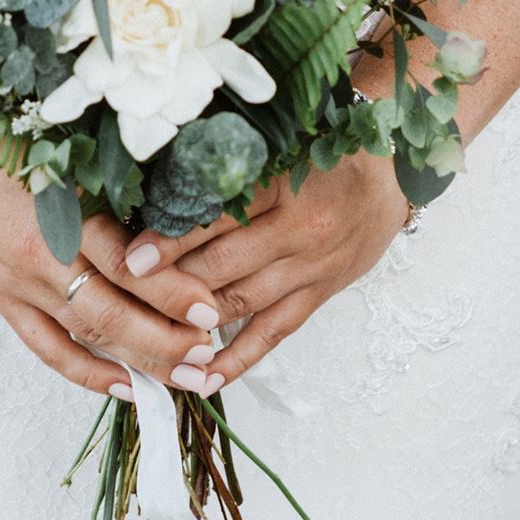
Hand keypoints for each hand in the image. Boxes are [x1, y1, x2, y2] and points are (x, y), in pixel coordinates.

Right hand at [0, 147, 244, 399]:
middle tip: (207, 356)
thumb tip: (182, 222)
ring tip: (183, 378)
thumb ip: (117, 189)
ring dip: (137, 361)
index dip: (169, 292)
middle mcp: (35, 255)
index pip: (123, 266)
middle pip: (108, 313)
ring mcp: (15, 284)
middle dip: (163, 341)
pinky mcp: (1, 299)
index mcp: (57, 211)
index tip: (209, 309)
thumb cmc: (14, 137)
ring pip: (84, 336)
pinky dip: (87, 372)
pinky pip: (47, 349)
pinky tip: (126, 387)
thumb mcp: (70, 152)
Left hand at [120, 154, 411, 385]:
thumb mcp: (281, 142)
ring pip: (242, 301)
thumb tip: (160, 180)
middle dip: (171, 285)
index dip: (172, 238)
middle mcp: (297, 229)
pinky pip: (274, 332)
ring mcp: (310, 267)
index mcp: (282, 184)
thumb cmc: (325, 148)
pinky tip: (203, 377)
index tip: (132, 256)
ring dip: (194, 323)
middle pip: (223, 265)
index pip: (217, 217)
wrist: (392, 169)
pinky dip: (238, 359)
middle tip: (127, 304)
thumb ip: (230, 163)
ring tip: (148, 341)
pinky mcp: (320, 294)